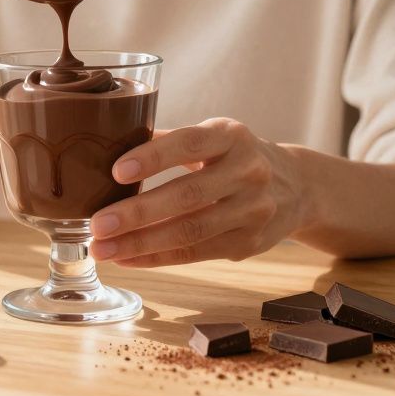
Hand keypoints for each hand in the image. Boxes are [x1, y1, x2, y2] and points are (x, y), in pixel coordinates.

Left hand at [89, 118, 310, 266]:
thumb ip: (169, 142)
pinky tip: (127, 258)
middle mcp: (248, 172)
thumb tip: (109, 148)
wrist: (297, 186)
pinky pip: (196, 254)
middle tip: (97, 224)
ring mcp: (253, 211)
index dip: (154, 157)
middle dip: (137, 213)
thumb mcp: (214, 137)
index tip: (117, 171)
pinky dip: (157, 258)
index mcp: (232, 136)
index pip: (190, 144)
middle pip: (188, 196)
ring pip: (191, 232)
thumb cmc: (235, 157)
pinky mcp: (249, 243)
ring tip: (102, 249)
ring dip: (141, 244)